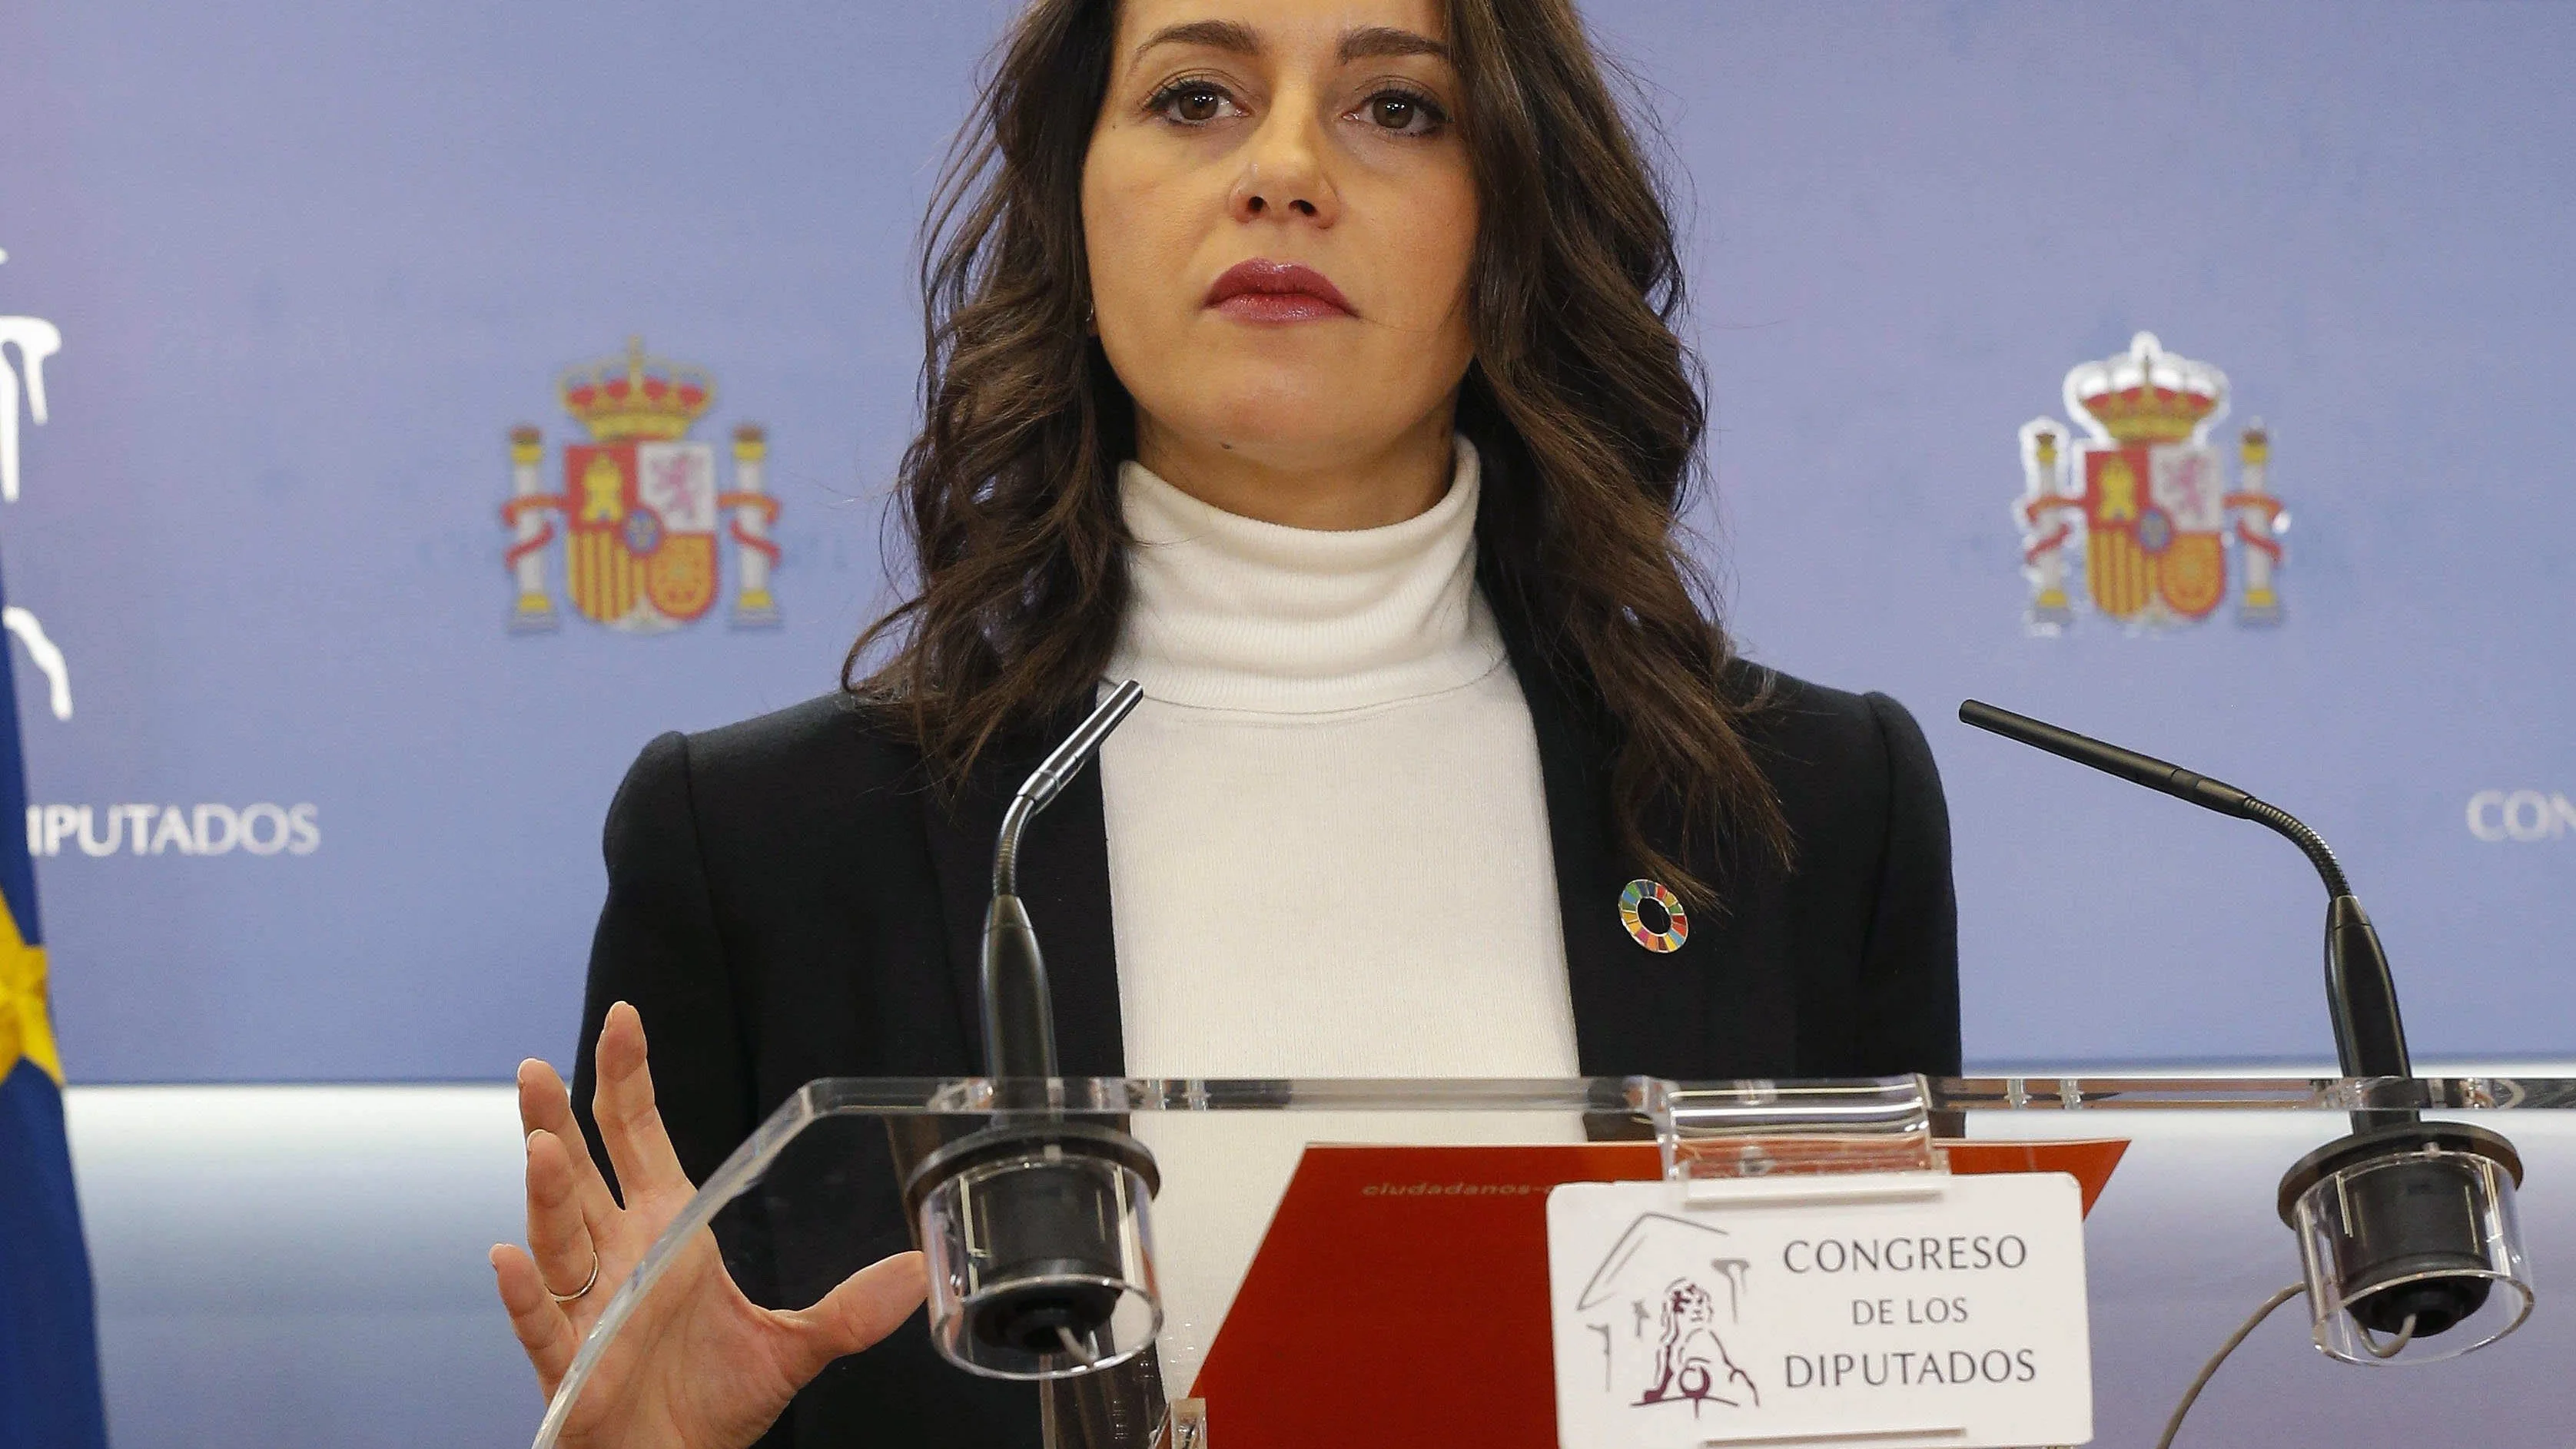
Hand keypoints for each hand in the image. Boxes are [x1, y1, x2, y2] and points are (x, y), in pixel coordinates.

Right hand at [492, 1002, 925, 1448]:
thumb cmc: (715, 1404)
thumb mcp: (795, 1347)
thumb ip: (852, 1310)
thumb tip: (918, 1273)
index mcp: (666, 1231)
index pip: (637, 1139)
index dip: (626, 1081)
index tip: (624, 1021)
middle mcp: (617, 1258)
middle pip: (580, 1174)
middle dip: (558, 1119)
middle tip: (540, 1068)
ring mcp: (588, 1309)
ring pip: (555, 1238)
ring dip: (545, 1193)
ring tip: (542, 1146)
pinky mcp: (570, 1367)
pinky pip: (542, 1325)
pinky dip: (525, 1294)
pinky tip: (509, 1259)